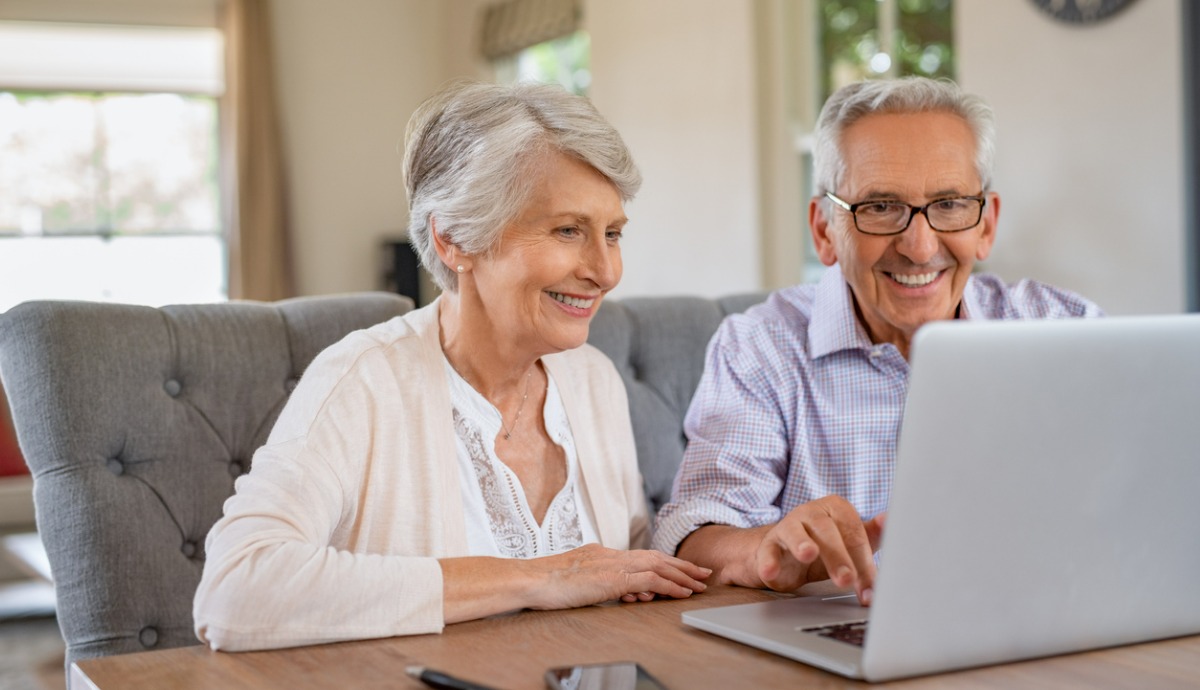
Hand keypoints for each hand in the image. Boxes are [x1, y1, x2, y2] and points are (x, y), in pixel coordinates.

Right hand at [526, 544, 710, 609]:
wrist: (531, 580)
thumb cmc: (546, 585)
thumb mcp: (578, 581)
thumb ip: (600, 582)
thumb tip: (621, 591)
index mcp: (603, 554)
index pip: (641, 556)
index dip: (664, 562)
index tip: (680, 569)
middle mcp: (612, 555)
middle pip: (655, 557)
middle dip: (681, 565)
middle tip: (702, 573)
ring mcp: (613, 564)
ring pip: (658, 566)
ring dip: (682, 575)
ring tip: (699, 584)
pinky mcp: (613, 578)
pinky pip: (650, 580)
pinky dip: (669, 585)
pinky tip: (682, 592)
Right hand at [755, 497, 884, 604]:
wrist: (786, 555)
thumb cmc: (825, 546)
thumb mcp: (850, 543)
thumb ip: (871, 535)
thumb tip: (889, 521)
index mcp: (837, 508)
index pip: (854, 532)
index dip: (864, 561)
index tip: (871, 588)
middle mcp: (811, 512)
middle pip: (827, 531)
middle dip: (839, 557)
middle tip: (847, 580)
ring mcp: (788, 525)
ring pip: (795, 532)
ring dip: (802, 543)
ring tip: (808, 554)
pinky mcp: (769, 543)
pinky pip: (768, 550)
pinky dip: (768, 561)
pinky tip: (770, 572)